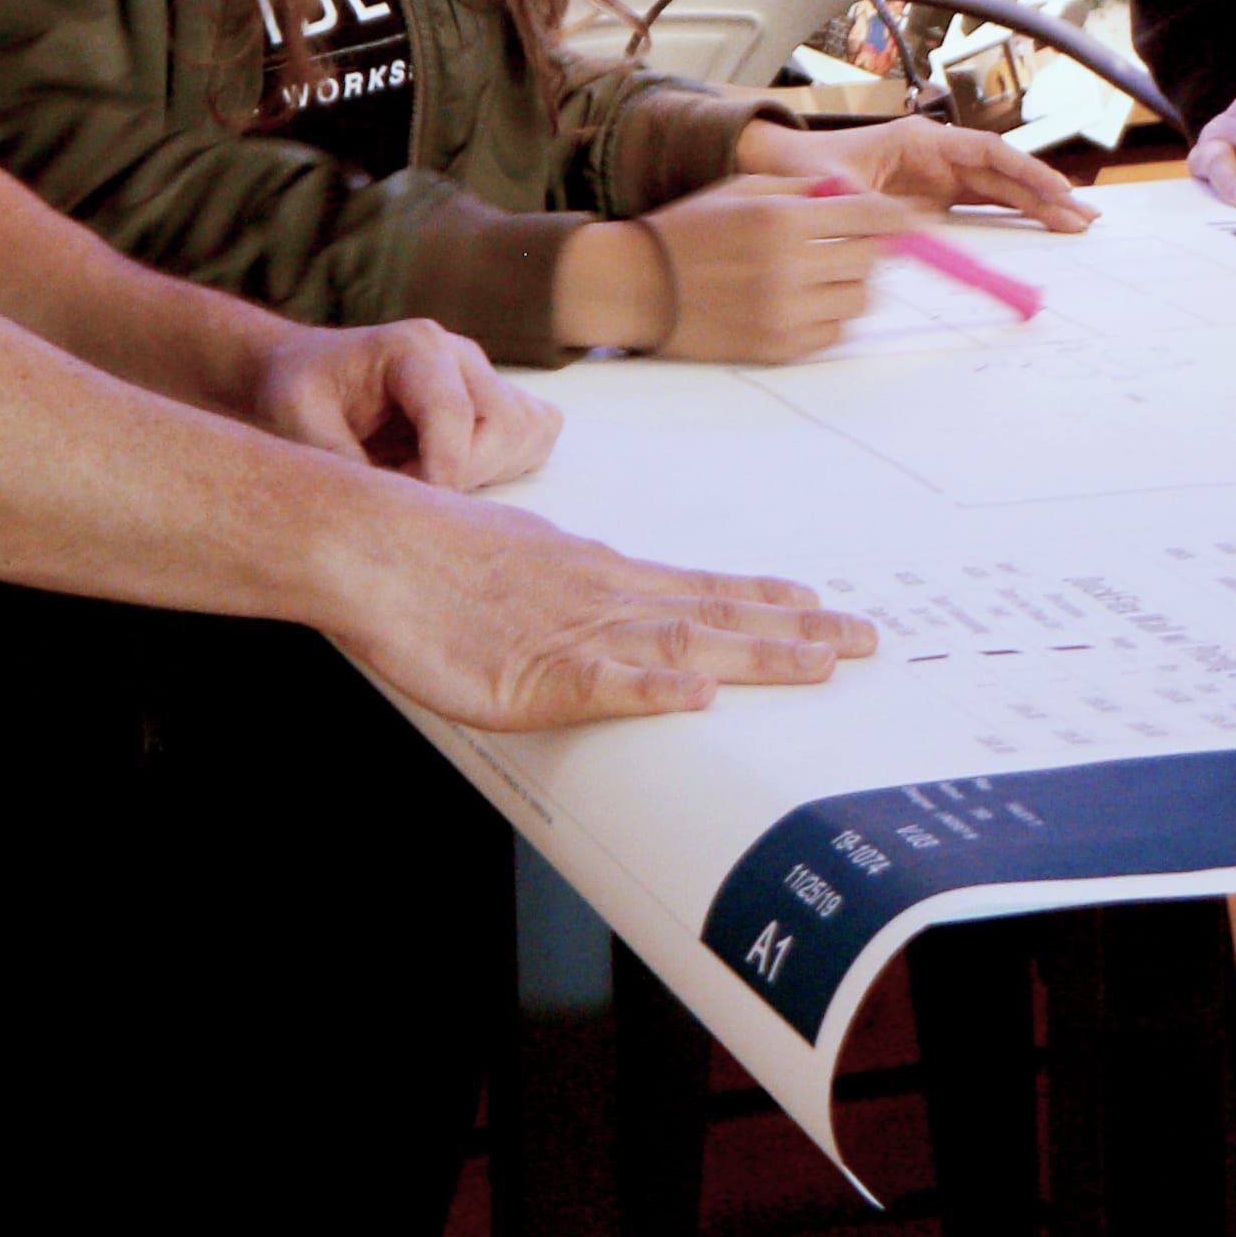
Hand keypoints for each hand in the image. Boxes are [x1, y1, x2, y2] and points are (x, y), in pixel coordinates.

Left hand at [259, 317, 559, 493]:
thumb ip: (340, 459)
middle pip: (499, 427)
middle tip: (403, 492)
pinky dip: (505, 465)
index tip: (408, 514)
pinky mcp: (498, 398)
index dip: (438, 474)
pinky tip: (454, 474)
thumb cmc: (299, 391)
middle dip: (458, 476)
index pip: (453, 413)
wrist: (305, 372)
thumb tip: (388, 509)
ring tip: (422, 480)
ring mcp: (484, 375)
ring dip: (482, 473)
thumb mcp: (297, 419)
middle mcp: (460, 354)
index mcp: (414, 346)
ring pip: (523, 435)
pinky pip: (533, 436)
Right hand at [327, 490, 879, 730]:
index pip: (697, 589)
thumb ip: (555, 591)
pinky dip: (655, 689)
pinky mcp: (530, 671)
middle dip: (794, 632)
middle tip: (866, 640)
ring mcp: (572, 630)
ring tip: (821, 662)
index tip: (819, 608)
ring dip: (755, 653)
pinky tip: (700, 694)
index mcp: (594, 574)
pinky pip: (604, 682)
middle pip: (714, 613)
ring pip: (682, 642)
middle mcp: (600, 596)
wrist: (369, 542)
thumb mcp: (510, 561)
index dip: (762, 602)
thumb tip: (575, 605)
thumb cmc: (424, 552)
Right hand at [575, 174, 887, 363]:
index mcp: (781, 219)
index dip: (896, 215)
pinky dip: (831, 314)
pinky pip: (835, 332)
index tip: (908, 218)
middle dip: (871, 246)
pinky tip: (805, 299)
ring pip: (860, 298)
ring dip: (853, 281)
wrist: (639, 285)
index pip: (870, 216)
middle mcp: (788, 268)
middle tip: (855, 242)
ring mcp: (785, 312)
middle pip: (872, 258)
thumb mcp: (744, 187)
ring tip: (825, 271)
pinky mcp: (779, 347)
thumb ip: (805, 189)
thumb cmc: (690, 230)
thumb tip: (860, 198)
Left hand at [737, 114, 1096, 230]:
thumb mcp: (836, 190)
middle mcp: (937, 153)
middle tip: (1084, 216)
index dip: (1025, 172)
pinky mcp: (934, 196)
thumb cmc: (808, 171)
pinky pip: (983, 202)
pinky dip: (1013, 213)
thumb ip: (872, 209)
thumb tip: (913, 231)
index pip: (987, 153)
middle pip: (1003, 172)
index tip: (1056, 191)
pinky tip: (1042, 224)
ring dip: (1037, 204)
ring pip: (999, 188)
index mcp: (920, 140)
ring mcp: (938, 174)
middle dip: (1044, 193)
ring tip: (1077, 222)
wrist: (785, 170)